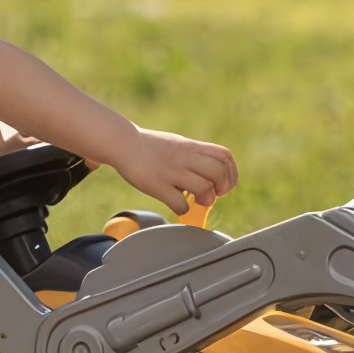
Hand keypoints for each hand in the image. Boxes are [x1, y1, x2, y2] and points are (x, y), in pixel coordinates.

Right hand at [109, 129, 235, 214]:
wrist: (123, 143)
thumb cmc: (149, 146)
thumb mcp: (177, 144)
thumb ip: (195, 155)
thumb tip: (212, 173)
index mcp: (191, 147)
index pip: (224, 156)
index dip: (230, 172)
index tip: (223, 183)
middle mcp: (184, 158)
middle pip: (219, 173)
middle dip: (221, 188)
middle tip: (212, 194)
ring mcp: (171, 172)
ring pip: (204, 188)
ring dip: (205, 199)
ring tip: (196, 200)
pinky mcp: (157, 186)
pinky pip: (180, 204)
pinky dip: (183, 209)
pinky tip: (176, 204)